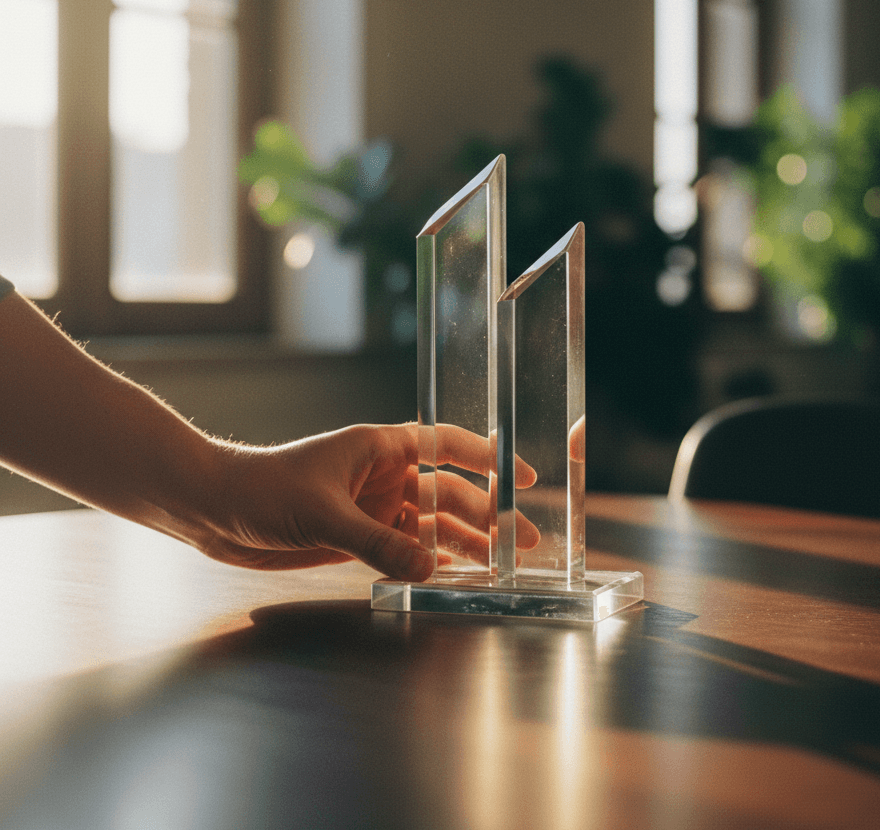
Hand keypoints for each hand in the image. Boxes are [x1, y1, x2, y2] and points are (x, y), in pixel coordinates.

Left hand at [193, 422, 538, 580]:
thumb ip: (378, 542)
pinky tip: (451, 574)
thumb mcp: (324, 514)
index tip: (522, 477)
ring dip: (462, 542)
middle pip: (447, 493)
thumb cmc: (264, 489)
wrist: (216, 510)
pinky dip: (427, 561)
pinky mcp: (358, 536)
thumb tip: (430, 565)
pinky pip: (404, 549)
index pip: (447, 446)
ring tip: (497, 563)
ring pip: (430, 525)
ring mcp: (372, 507)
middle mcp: (384, 476)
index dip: (488, 459)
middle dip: (486, 515)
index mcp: (380, 448)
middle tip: (520, 541)